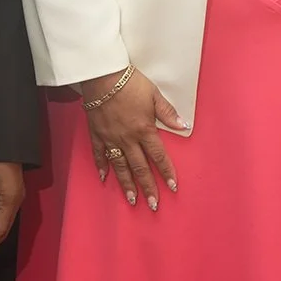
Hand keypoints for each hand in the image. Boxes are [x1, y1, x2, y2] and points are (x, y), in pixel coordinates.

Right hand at [78, 69, 185, 210]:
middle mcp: (128, 139)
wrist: (102, 76)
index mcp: (144, 130)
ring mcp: (110, 138)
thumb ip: (168, 113)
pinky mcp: (96, 134)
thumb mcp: (154, 95)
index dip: (167, 172)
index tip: (172, 187)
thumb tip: (184, 126)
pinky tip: (104, 178)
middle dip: (148, 187)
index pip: (158, 156)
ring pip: (120, 166)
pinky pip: (99, 154)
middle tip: (153, 204)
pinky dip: (101, 167)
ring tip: (133, 199)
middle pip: (140, 167)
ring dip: (127, 184)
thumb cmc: (130, 83)